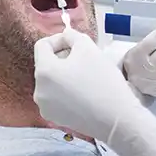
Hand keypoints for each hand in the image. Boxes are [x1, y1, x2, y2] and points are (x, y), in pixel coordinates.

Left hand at [34, 28, 155, 155]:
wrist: (116, 118)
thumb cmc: (102, 80)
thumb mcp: (88, 48)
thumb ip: (72, 36)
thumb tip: (66, 36)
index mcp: (43, 72)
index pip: (43, 46)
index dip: (59, 40)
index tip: (76, 43)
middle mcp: (38, 91)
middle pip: (46, 64)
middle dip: (63, 58)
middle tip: (84, 59)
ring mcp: (45, 107)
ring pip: (52, 81)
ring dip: (65, 74)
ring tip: (86, 76)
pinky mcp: (55, 119)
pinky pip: (56, 97)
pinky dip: (66, 91)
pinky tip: (84, 93)